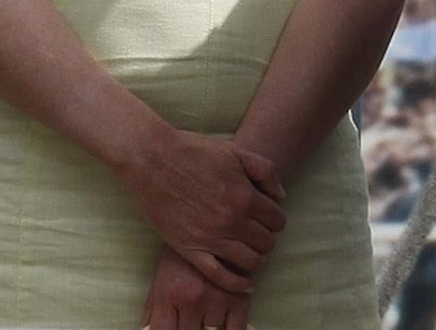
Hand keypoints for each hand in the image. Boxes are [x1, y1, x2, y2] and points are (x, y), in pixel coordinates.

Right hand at [117, 127, 283, 293]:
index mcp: (246, 196)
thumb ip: (266, 172)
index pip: (277, 220)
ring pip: (249, 261)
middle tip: (260, 235)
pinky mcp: (190, 249)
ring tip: (253, 254)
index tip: (269, 220)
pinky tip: (246, 284)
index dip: (277, 221)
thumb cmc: (195, 152)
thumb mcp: (238, 152)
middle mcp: (232, 220)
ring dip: (257, 259)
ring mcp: (211, 237)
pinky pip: (219, 276)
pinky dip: (237, 283)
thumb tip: (282, 196)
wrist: (153, 160)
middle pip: (266, 242)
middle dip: (268, 239)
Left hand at [143, 248, 249, 329]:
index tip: (176, 326)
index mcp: (169, 296)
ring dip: (212, 322)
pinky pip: (237, 327)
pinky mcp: (241, 293)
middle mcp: (193, 300)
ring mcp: (218, 297)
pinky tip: (229, 319)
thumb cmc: (185, 250)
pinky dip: (234, 328)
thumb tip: (146, 329)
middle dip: (191, 326)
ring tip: (212, 307)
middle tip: (194, 314)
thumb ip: (153, 307)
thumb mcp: (162, 276)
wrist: (210, 217)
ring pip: (214, 329)